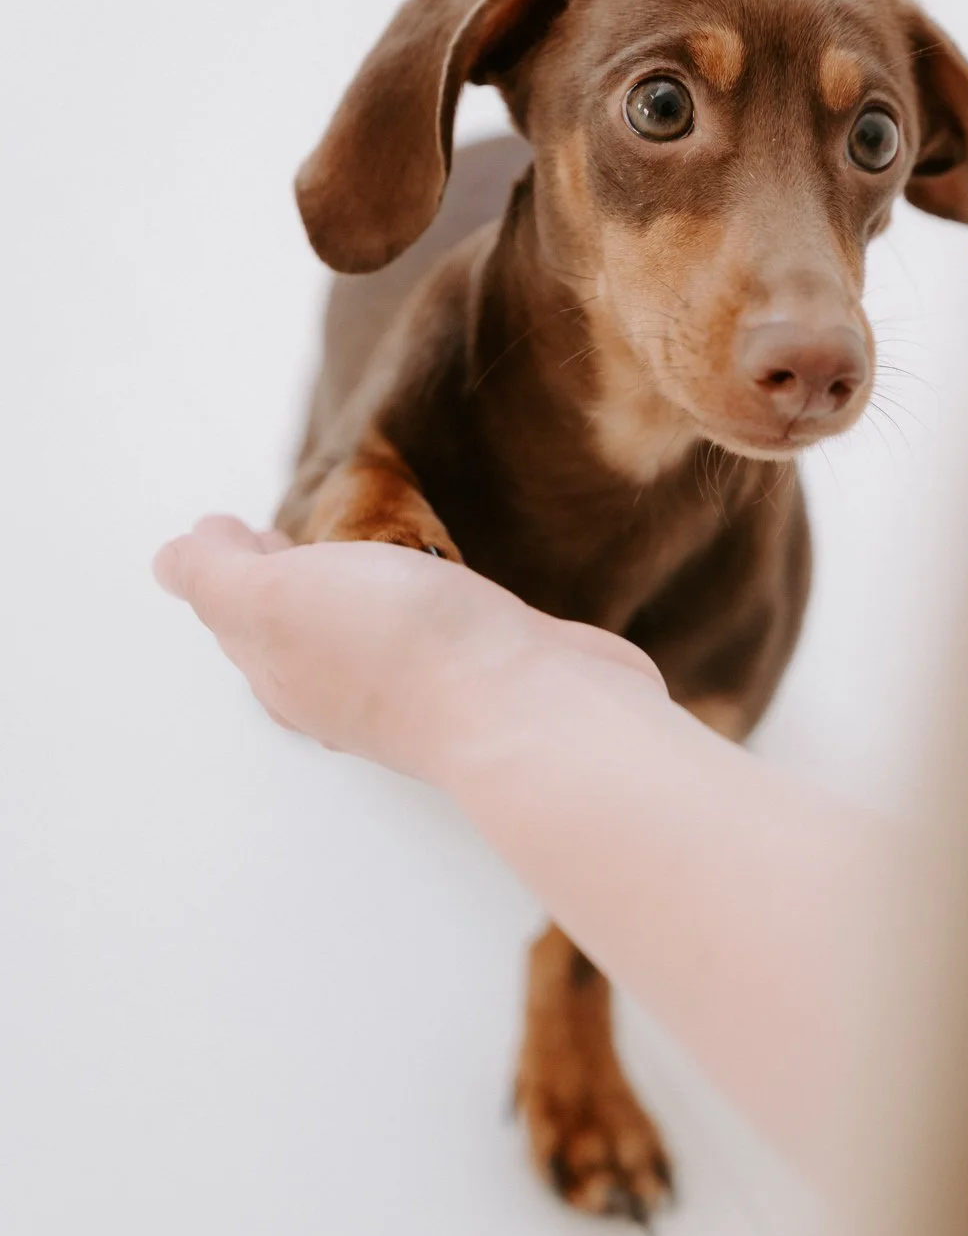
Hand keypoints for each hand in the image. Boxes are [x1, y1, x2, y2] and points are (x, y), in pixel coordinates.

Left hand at [153, 516, 665, 784]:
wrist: (527, 708)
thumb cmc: (398, 651)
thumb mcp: (274, 597)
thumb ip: (217, 576)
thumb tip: (172, 560)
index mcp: (281, 672)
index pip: (237, 615)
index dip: (226, 566)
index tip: (225, 527)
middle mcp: (342, 691)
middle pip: (296, 632)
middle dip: (280, 584)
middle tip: (272, 543)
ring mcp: (414, 688)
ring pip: (363, 634)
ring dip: (348, 594)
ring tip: (349, 560)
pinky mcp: (478, 672)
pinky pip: (429, 633)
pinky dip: (415, 603)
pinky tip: (435, 589)